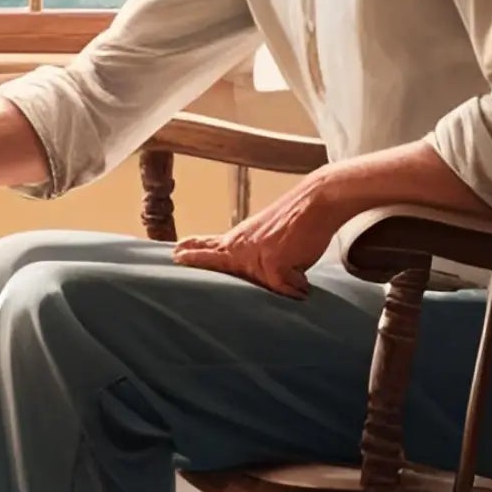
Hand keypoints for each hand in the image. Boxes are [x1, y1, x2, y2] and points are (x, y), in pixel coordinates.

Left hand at [172, 169, 344, 298]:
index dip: (193, 250)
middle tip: (176, 256)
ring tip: (284, 277)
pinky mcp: (273, 265)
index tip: (175, 252)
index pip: (210, 246)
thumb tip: (248, 272)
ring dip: (278, 286)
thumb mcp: (265, 233)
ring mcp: (255, 257)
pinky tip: (302, 281)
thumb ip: (250, 249)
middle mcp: (241, 247)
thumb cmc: (298, 221)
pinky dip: (297, 287)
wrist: (316, 202)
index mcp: (239, 239)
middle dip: (196, 260)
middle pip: (214, 261)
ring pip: (260, 286)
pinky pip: (286, 289)